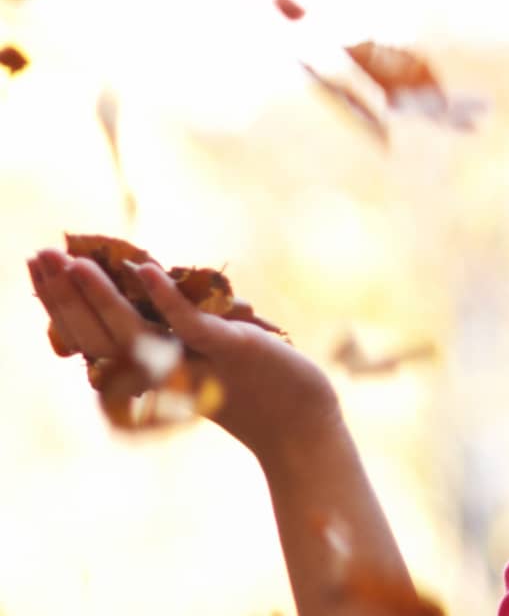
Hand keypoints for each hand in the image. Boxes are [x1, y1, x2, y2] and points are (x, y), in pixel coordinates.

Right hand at [24, 248, 341, 462]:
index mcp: (151, 368)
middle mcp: (163, 369)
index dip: (64, 301)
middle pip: (100, 331)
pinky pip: (189, 322)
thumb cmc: (255, 387)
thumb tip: (143, 288)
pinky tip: (144, 269)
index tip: (40, 264)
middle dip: (67, 293)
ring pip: (133, 328)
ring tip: (72, 263)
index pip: (93, 333)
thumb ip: (173, 333)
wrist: (299, 424)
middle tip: (39, 256)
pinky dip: (165, 296)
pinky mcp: (228, 348)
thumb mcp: (205, 354)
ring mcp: (193, 360)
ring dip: (100, 295)